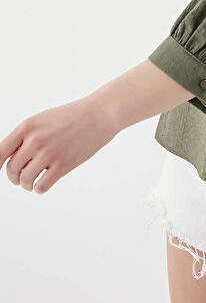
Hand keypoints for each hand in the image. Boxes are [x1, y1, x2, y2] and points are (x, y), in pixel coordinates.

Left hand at [0, 96, 117, 194]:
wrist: (98, 114)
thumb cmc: (71, 117)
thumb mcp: (43, 120)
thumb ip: (25, 136)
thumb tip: (8, 160)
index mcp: (27, 126)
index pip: (0, 153)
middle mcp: (35, 139)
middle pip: (12, 170)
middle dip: (15, 178)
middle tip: (21, 178)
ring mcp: (49, 153)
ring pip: (25, 180)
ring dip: (27, 184)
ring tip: (33, 181)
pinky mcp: (63, 165)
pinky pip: (41, 186)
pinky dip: (39, 188)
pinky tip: (45, 182)